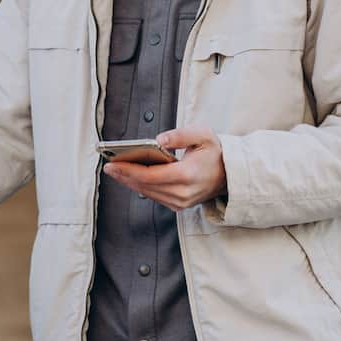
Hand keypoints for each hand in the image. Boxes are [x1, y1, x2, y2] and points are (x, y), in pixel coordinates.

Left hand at [102, 126, 226, 212]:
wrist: (231, 174)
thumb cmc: (216, 153)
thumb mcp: (202, 135)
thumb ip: (179, 135)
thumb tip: (158, 139)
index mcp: (188, 175)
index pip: (151, 175)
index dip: (129, 170)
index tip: (113, 164)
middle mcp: (184, 192)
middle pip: (146, 186)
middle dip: (125, 176)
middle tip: (109, 166)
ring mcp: (182, 202)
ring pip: (148, 193)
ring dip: (130, 182)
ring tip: (116, 171)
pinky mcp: (180, 205)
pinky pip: (155, 197)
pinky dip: (141, 187)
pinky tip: (131, 178)